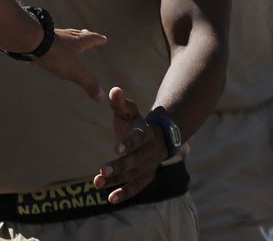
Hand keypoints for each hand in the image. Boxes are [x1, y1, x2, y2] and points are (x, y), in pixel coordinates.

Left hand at [35, 28, 106, 100]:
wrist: (33, 43)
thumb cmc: (57, 56)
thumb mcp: (74, 72)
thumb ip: (88, 84)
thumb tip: (101, 97)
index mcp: (80, 41)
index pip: (93, 39)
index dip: (99, 40)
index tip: (104, 40)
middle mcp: (69, 36)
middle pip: (80, 34)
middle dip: (85, 35)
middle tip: (89, 34)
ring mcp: (54, 35)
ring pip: (65, 36)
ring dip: (69, 39)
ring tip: (69, 41)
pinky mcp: (41, 38)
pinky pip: (49, 40)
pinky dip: (52, 44)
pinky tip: (47, 49)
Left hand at [93, 87, 167, 203]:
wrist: (158, 138)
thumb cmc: (136, 124)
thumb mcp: (129, 112)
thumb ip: (119, 103)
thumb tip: (113, 89)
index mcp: (146, 132)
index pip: (139, 138)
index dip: (129, 142)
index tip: (116, 148)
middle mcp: (149, 150)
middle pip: (136, 159)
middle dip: (120, 165)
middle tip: (102, 170)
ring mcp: (149, 164)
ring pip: (134, 173)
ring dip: (117, 179)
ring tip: (97, 182)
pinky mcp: (146, 176)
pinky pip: (138, 186)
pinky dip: (126, 193)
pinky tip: (111, 199)